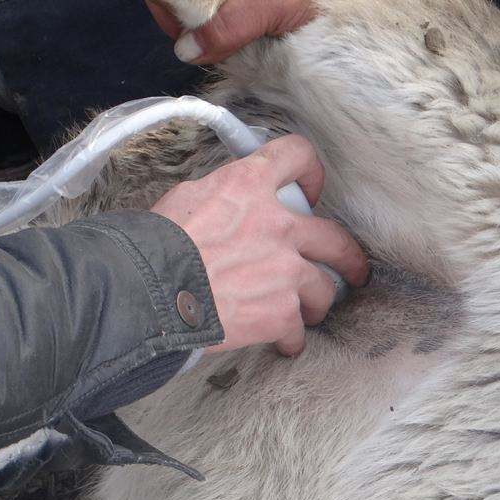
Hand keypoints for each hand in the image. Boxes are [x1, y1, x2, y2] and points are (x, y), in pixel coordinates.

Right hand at [147, 0, 390, 64]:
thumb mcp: (270, 0)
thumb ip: (226, 26)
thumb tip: (187, 51)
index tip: (180, 21)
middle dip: (186, 7)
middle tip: (202, 35)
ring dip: (203, 19)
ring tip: (221, 36)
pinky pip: (211, 2)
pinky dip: (217, 22)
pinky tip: (230, 33)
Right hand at [151, 135, 368, 355]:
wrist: (147, 293)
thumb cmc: (153, 248)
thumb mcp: (184, 200)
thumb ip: (220, 198)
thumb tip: (226, 204)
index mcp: (248, 186)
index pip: (296, 156)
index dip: (309, 170)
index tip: (311, 188)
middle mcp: (277, 225)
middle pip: (334, 237)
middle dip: (348, 257)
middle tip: (351, 267)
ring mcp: (284, 270)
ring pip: (324, 288)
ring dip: (316, 302)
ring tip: (307, 313)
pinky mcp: (280, 312)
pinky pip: (297, 329)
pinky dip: (289, 339)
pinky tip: (281, 343)